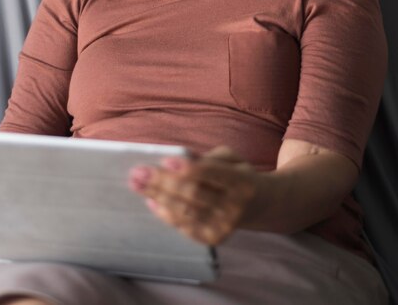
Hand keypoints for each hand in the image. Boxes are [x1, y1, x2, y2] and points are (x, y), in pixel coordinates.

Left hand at [128, 146, 258, 245]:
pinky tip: (151, 201)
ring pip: (186, 212)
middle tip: (138, 172)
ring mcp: (225, 226)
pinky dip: (165, 214)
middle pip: (194, 194)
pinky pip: (185, 227)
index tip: (164, 160)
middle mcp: (235, 206)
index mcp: (242, 181)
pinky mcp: (214, 238)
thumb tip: (177, 159)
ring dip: (158, 197)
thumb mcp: (229, 158)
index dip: (188, 168)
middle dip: (163, 182)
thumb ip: (206, 158)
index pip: (213, 174)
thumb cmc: (237, 173)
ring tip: (137, 184)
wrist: (260, 204)